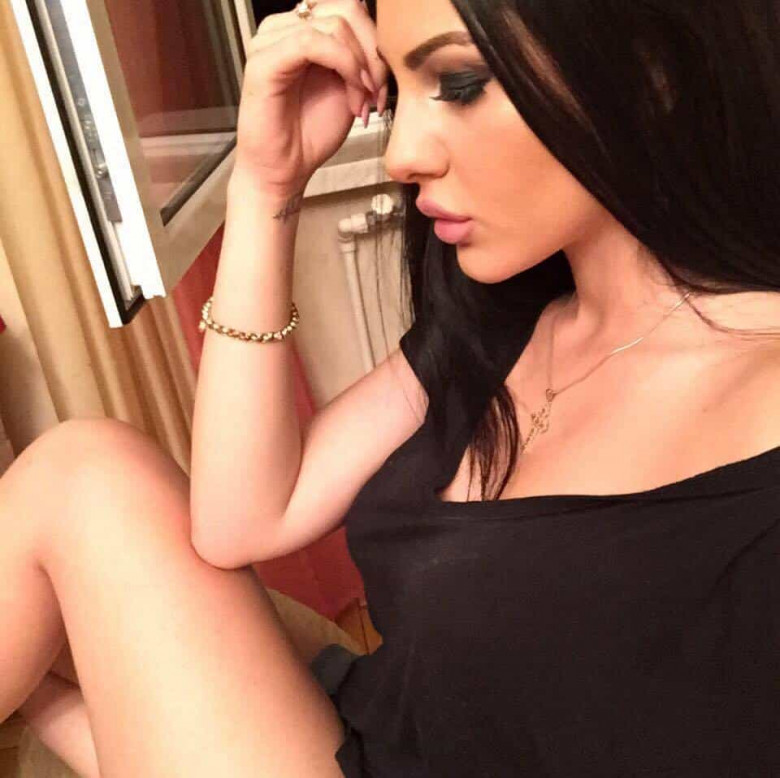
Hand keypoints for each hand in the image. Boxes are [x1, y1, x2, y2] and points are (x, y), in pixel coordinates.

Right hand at [232, 0, 388, 199]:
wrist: (284, 171)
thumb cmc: (310, 134)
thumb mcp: (349, 89)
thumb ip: (359, 59)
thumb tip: (386, 40)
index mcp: (302, 30)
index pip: (350, 8)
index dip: (376, 41)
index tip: (383, 84)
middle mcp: (283, 28)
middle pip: (346, 9)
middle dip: (373, 53)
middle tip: (376, 93)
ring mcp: (269, 42)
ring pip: (334, 25)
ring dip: (360, 65)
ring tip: (361, 103)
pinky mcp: (263, 62)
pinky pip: (311, 42)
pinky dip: (343, 66)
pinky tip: (352, 96)